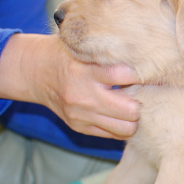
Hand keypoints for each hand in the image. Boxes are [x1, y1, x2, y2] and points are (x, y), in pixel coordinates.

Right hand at [0, 33, 139, 138]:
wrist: (36, 73)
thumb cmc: (67, 56)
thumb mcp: (85, 48)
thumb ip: (110, 55)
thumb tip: (145, 62)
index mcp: (85, 72)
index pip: (125, 76)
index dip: (141, 74)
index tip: (147, 72)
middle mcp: (83, 96)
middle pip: (130, 110)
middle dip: (141, 101)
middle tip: (142, 92)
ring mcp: (81, 115)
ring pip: (125, 128)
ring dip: (134, 117)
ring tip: (132, 104)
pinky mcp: (80, 127)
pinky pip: (113, 135)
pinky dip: (122, 125)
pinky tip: (120, 113)